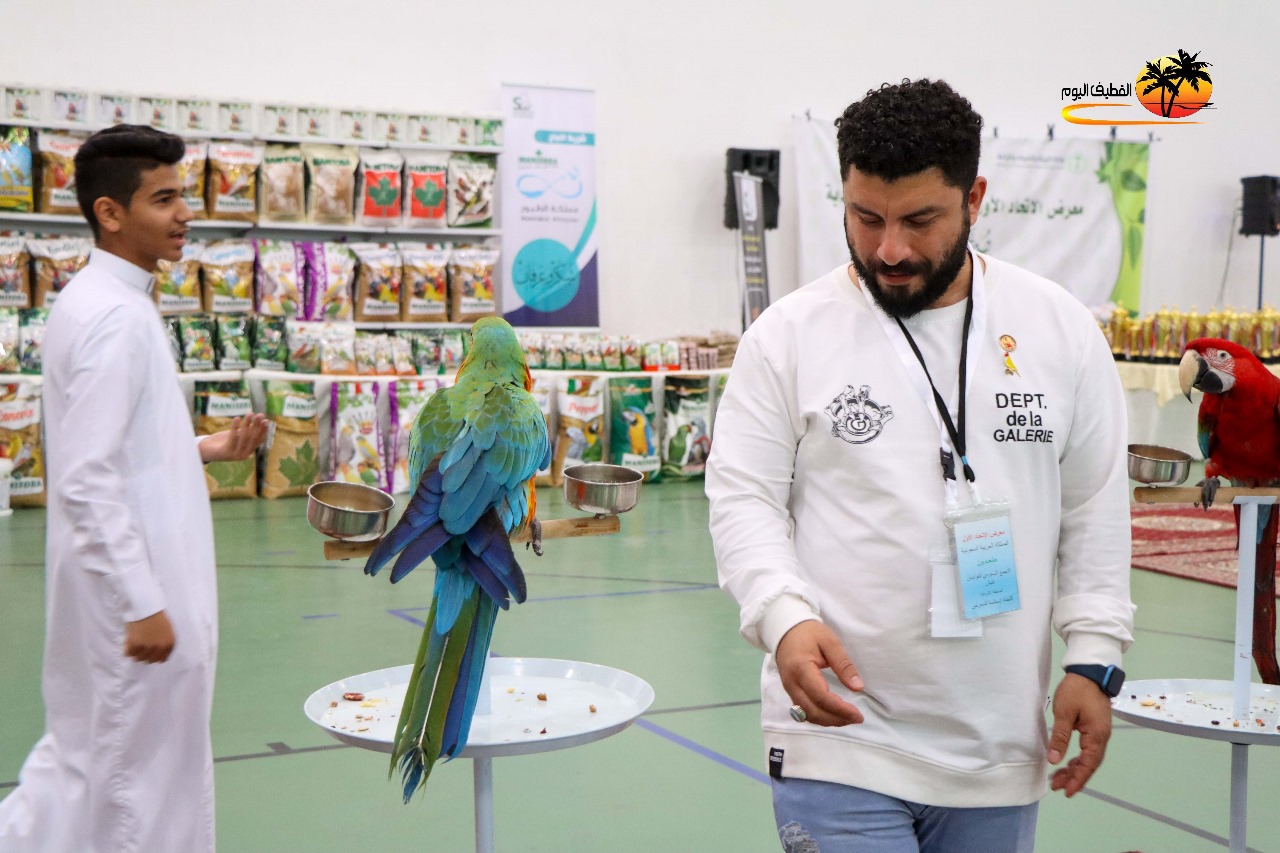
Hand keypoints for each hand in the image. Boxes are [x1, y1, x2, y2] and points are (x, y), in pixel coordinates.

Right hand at [124, 610, 175, 662]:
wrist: (146, 607)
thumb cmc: (156, 616)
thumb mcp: (168, 631)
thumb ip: (164, 644)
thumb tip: (160, 659)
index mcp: (169, 644)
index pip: (162, 660)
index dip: (154, 656)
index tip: (149, 651)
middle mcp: (159, 647)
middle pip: (149, 661)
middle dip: (144, 654)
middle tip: (140, 645)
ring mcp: (147, 647)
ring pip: (138, 659)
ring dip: (135, 652)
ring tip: (135, 641)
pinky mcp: (135, 644)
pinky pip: (128, 653)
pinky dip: (127, 648)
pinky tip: (129, 640)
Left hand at [200, 413, 268, 462]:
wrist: (207, 451)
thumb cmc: (223, 442)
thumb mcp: (237, 436)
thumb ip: (246, 432)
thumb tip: (258, 421)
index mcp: (248, 452)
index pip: (259, 440)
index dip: (263, 430)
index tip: (266, 420)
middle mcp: (244, 455)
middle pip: (252, 438)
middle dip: (257, 425)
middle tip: (260, 415)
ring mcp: (235, 455)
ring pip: (244, 437)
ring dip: (248, 424)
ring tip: (250, 413)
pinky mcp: (226, 452)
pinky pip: (232, 437)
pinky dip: (235, 427)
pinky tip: (237, 418)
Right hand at [774, 620, 863, 725]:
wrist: (785, 629)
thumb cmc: (809, 633)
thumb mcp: (830, 642)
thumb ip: (843, 665)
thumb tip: (858, 687)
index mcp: (801, 669)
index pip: (820, 696)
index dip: (840, 709)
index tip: (858, 714)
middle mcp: (792, 683)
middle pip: (813, 711)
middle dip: (836, 719)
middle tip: (857, 718)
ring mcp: (789, 689)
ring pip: (807, 714)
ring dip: (828, 721)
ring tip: (848, 718)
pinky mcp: (790, 691)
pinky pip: (804, 711)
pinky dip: (820, 716)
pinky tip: (833, 714)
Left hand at [1048, 673, 1112, 796]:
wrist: (1089, 673)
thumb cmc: (1076, 690)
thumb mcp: (1064, 713)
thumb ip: (1060, 738)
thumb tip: (1054, 760)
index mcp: (1096, 735)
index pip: (1088, 763)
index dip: (1078, 779)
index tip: (1067, 791)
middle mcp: (1102, 737)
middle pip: (1089, 763)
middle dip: (1074, 776)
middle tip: (1057, 786)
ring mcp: (1099, 733)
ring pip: (1088, 757)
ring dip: (1075, 768)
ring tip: (1058, 778)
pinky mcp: (1095, 728)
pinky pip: (1087, 749)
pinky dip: (1077, 758)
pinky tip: (1067, 762)